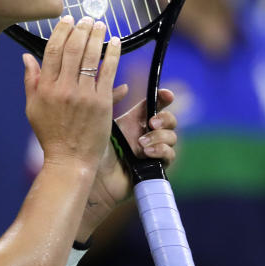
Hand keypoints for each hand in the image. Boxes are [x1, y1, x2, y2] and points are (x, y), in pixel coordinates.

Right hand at [23, 16, 120, 173]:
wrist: (70, 160)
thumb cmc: (51, 135)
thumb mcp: (33, 108)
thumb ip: (31, 81)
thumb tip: (26, 56)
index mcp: (46, 89)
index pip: (52, 52)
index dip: (61, 32)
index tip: (68, 19)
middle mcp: (64, 89)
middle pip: (72, 50)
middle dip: (80, 30)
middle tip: (87, 18)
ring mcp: (84, 95)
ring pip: (91, 57)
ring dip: (96, 37)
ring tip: (100, 25)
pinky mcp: (102, 102)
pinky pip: (108, 72)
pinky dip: (112, 54)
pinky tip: (115, 42)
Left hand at [76, 88, 177, 239]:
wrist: (93, 179)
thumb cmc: (92, 151)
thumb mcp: (101, 122)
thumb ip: (110, 101)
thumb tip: (125, 86)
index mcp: (135, 121)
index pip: (156, 104)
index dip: (164, 97)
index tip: (166, 94)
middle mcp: (146, 134)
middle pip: (169, 119)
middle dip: (165, 118)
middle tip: (151, 122)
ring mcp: (153, 151)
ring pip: (172, 137)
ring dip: (159, 137)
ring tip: (141, 144)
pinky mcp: (156, 167)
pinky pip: (170, 155)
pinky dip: (161, 151)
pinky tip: (146, 153)